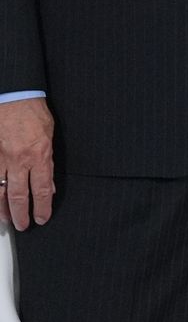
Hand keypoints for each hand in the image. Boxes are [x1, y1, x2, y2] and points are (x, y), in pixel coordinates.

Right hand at [0, 96, 54, 229]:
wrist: (13, 96)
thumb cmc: (33, 112)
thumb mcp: (50, 136)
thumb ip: (48, 161)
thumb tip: (48, 183)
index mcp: (39, 155)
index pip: (42, 189)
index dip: (42, 207)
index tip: (42, 218)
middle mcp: (19, 161)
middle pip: (19, 195)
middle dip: (21, 214)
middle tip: (23, 225)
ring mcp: (1, 159)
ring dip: (2, 208)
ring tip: (5, 219)